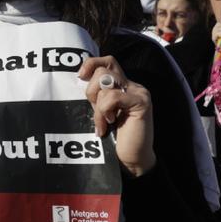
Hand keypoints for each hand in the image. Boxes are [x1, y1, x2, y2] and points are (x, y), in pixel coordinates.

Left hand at [78, 57, 155, 176]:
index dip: (91, 64)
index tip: (80, 77)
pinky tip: (108, 124)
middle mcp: (132, 85)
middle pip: (103, 68)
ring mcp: (138, 92)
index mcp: (121, 85)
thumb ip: (95, 96)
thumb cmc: (113, 137)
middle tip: (95, 109)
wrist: (130, 159)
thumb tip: (79, 79)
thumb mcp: (100, 111)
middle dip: (91, 89)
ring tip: (103, 122)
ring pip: (106, 81)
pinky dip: (103, 112)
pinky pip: (112, 97)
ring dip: (97, 106)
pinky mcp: (141, 102)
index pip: (107, 62)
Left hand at [211, 21, 220, 58]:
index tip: (216, 36)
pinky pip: (219, 32)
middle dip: (215, 31)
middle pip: (220, 23)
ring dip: (215, 35)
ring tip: (216, 42)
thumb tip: (217, 24)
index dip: (217, 28)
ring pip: (219, 27)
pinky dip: (215, 37)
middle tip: (215, 40)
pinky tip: (217, 43)